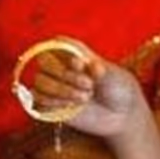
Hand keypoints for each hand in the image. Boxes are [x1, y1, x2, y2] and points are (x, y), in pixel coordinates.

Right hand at [30, 39, 146, 138]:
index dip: (62, 53)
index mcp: (73, 52)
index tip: (80, 63)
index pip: (56, 44)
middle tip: (89, 84)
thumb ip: (101, 69)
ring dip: (61, 90)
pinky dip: (53, 102)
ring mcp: (53, 86)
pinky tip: (72, 106)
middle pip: (44, 63)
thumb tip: (91, 65)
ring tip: (85, 97)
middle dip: (66, 74)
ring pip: (40, 82)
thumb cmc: (118, 88)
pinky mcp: (50, 105)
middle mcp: (60, 67)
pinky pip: (37, 100)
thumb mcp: (114, 76)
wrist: (122, 114)